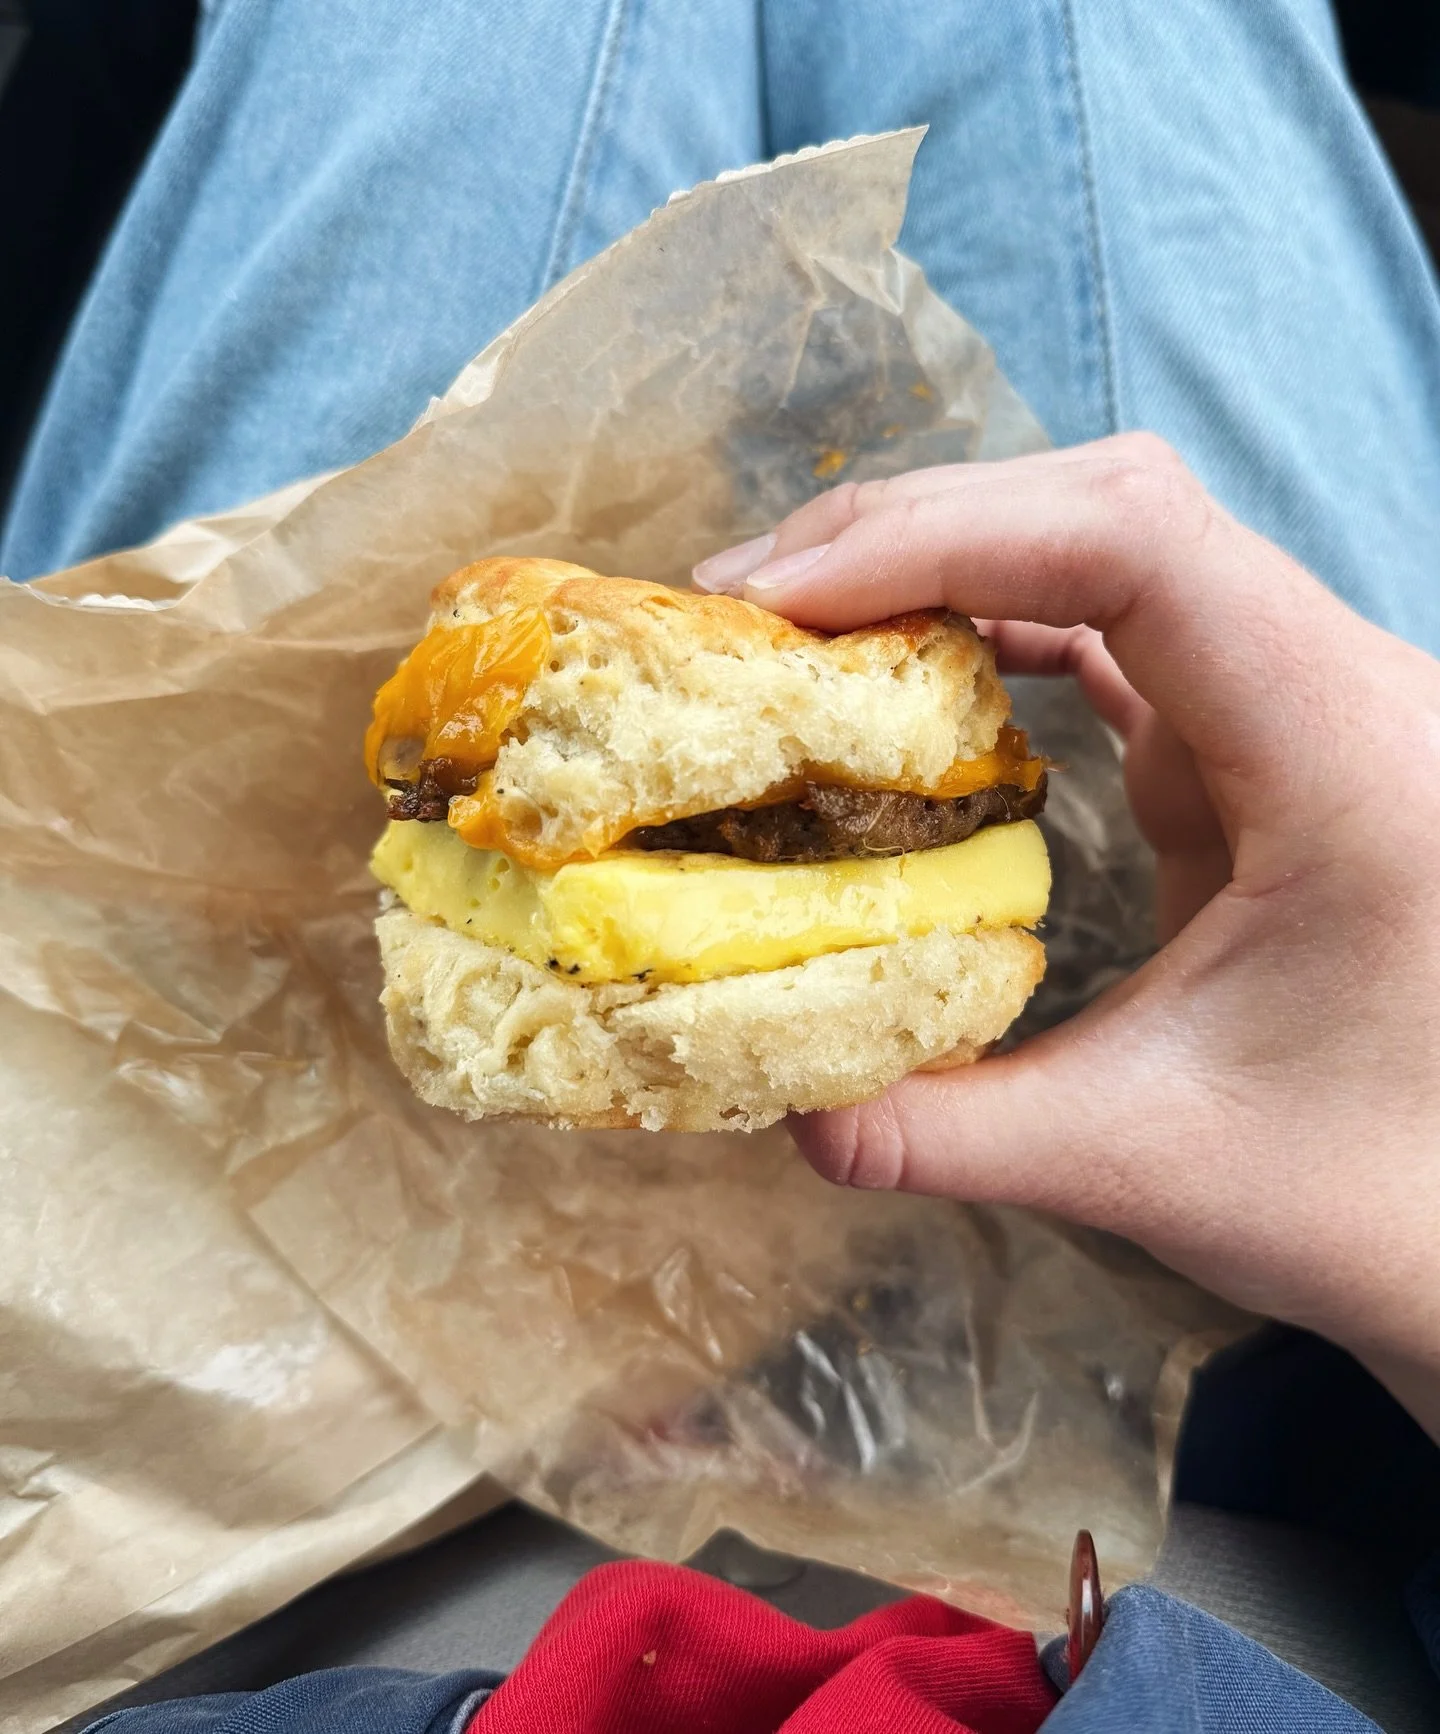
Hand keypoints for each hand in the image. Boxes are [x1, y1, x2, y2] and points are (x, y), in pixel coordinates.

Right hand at [694, 436, 1439, 1437]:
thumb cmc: (1379, 1191)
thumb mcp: (1157, 1163)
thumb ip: (955, 1135)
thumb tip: (782, 1107)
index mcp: (1343, 747)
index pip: (1135, 542)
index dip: (941, 536)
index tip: (784, 604)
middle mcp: (1330, 685)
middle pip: (1107, 506)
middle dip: (910, 533)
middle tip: (746, 608)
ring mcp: (1293, 699)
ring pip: (1106, 545)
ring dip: (943, 560)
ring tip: (795, 623)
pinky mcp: (1255, 738)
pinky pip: (1113, 624)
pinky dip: (989, 620)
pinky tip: (901, 668)